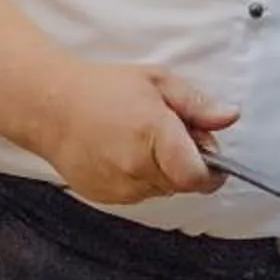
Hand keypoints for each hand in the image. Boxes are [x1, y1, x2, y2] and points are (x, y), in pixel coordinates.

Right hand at [37, 60, 237, 205]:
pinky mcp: (104, 196)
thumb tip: (230, 117)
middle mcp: (137, 167)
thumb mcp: (157, 82)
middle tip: (170, 135)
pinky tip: (122, 153)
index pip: (197, 176)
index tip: (210, 158)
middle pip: (182, 184)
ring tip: (142, 140)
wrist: (50, 107)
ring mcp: (119, 186)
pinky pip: (138, 194)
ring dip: (162, 172)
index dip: (211, 171)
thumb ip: (196, 104)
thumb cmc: (103, 88)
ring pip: (161, 190)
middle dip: (186, 164)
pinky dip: (140, 178)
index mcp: (155, 135)